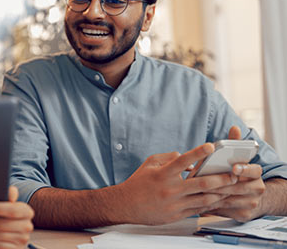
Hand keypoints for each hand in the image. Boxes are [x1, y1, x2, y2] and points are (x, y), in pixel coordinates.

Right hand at [116, 143, 237, 224]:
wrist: (127, 205)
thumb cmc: (139, 182)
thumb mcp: (150, 163)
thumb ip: (169, 157)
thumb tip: (187, 159)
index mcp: (163, 173)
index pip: (182, 161)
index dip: (197, 153)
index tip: (211, 146)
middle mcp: (170, 189)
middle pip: (201, 183)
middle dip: (220, 179)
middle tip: (234, 174)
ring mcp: (175, 203)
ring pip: (204, 199)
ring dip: (220, 193)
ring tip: (232, 188)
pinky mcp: (177, 214)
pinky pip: (198, 209)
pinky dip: (210, 203)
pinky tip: (219, 199)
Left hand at [203, 126, 265, 220]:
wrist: (251, 196)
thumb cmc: (238, 173)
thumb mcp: (238, 158)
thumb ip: (235, 143)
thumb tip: (234, 128)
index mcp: (256, 174)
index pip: (254, 170)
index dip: (244, 169)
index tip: (234, 168)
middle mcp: (257, 189)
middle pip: (237, 187)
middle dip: (220, 183)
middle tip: (205, 180)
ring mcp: (251, 203)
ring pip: (229, 199)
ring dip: (212, 195)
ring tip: (197, 189)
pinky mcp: (243, 214)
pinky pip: (225, 210)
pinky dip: (211, 205)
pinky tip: (199, 201)